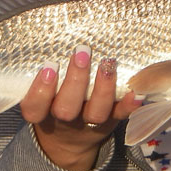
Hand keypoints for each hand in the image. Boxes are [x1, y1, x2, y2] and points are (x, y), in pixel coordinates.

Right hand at [20, 45, 141, 170]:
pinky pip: (121, 115)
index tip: (48, 67)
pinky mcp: (112, 121)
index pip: (34, 107)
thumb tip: (42, 31)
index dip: (40, 90)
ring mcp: (90, 122)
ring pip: (96, 112)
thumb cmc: (52, 101)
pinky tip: (136, 91)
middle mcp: (65, 119)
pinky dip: (129, 104)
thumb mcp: (41, 93)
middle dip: (75, 81)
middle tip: (81, 52)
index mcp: (43, 112)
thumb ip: (43, 71)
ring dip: (103, 88)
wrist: (71, 139)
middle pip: (66, 108)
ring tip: (107, 62)